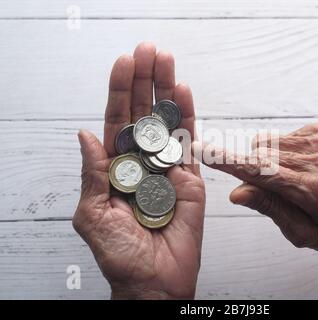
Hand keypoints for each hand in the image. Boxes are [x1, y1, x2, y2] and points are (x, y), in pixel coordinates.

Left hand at [73, 42, 204, 298]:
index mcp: (116, 168)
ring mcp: (168, 169)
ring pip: (167, 122)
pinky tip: (184, 92)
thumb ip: (93, 174)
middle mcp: (142, 163)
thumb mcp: (93, 215)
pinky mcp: (192, 179)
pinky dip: (188, 117)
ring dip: (166, 90)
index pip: (117, 121)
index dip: (119, 92)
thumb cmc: (120, 256)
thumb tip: (85, 135)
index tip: (124, 63)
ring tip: (166, 60)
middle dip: (145, 81)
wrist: (154, 282)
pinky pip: (189, 145)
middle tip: (149, 50)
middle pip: (143, 114)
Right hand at [200, 123, 317, 297]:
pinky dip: (284, 150)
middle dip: (255, 168)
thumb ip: (268, 207)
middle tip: (272, 188)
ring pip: (270, 141)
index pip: (260, 171)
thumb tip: (238, 192)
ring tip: (290, 178)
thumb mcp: (301, 233)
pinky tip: (301, 166)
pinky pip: (285, 135)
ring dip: (269, 159)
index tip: (205, 151)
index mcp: (314, 189)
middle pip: (261, 152)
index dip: (228, 161)